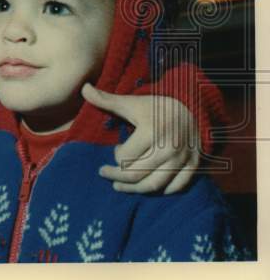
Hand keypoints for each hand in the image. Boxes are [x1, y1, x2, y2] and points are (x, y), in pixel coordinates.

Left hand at [81, 83, 199, 194]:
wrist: (193, 107)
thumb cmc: (157, 106)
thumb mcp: (132, 102)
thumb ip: (107, 99)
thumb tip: (84, 88)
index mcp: (151, 132)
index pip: (125, 156)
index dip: (115, 155)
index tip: (115, 150)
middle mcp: (168, 148)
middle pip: (137, 174)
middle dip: (117, 177)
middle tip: (105, 174)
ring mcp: (182, 159)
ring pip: (155, 185)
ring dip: (134, 189)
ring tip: (120, 187)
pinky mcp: (194, 165)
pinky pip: (177, 186)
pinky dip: (161, 190)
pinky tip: (148, 186)